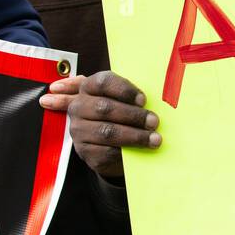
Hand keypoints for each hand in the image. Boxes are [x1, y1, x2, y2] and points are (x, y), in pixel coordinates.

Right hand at [40, 70, 161, 179]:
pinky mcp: (84, 152)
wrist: (109, 143)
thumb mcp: (124, 100)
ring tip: (154, 139)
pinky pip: (105, 152)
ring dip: (134, 136)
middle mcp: (79, 107)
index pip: (103, 83)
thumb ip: (133, 97)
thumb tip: (156, 100)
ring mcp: (78, 130)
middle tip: (154, 122)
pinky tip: (139, 150)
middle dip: (134, 115)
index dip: (125, 90)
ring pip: (106, 132)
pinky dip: (126, 152)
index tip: (143, 100)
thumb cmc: (120, 116)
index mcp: (88, 87)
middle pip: (105, 107)